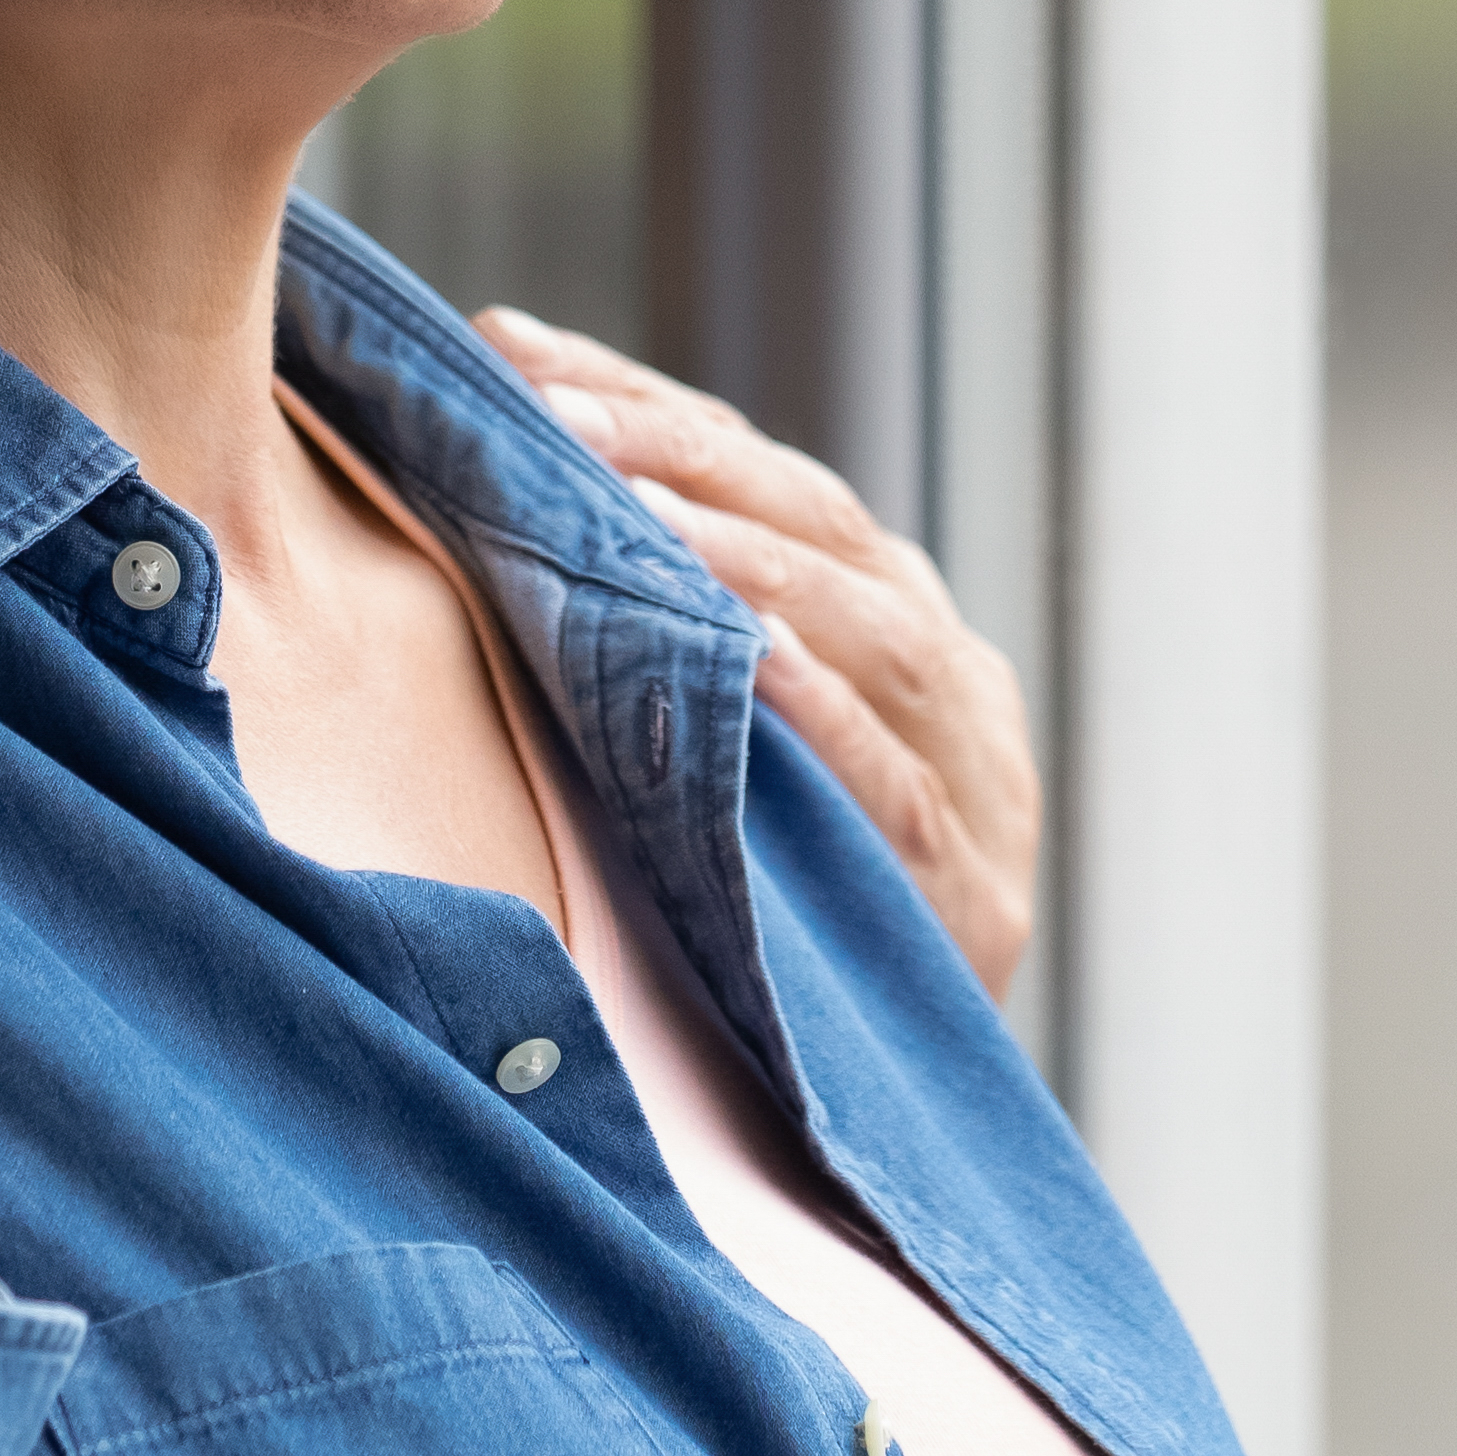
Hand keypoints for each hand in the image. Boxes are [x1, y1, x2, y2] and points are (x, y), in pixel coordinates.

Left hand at [490, 310, 1043, 1001]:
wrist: (891, 1111)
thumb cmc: (776, 908)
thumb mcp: (726, 749)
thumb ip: (666, 640)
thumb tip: (482, 506)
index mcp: (885, 612)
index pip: (758, 473)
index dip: (638, 402)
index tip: (505, 344)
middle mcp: (943, 669)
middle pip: (814, 520)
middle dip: (676, 452)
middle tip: (541, 402)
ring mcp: (974, 776)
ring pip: (871, 628)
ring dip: (749, 560)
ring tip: (632, 507)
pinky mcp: (969, 892)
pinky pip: (898, 785)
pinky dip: (829, 714)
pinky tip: (752, 662)